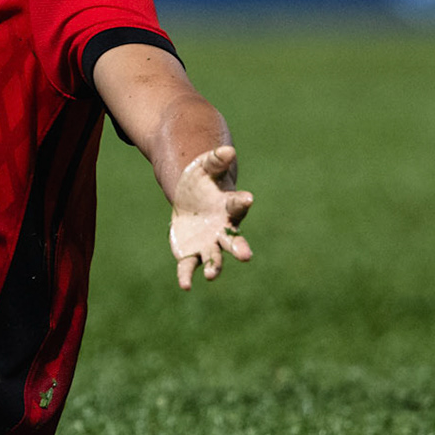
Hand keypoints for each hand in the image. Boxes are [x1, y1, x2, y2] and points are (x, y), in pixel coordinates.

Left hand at [167, 146, 253, 289]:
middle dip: (239, 247)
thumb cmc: (203, 180)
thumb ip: (216, 159)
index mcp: (229, 206)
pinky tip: (185, 285)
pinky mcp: (191, 252)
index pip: (238, 203)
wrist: (191, 199)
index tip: (249, 197)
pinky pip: (189, 265)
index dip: (242, 200)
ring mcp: (208, 242)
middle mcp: (223, 229)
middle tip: (246, 255)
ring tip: (211, 275)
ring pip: (214, 257)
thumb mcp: (206, 166)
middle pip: (233, 240)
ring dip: (214, 266)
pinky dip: (186, 274)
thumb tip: (228, 149)